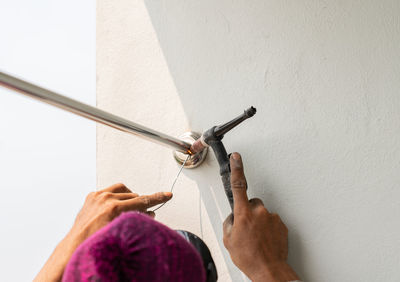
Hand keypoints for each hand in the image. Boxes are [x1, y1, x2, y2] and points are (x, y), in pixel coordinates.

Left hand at [34, 183, 171, 281]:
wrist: (76, 245)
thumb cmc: (96, 242)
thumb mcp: (122, 231)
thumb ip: (138, 220)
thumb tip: (149, 215)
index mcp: (113, 207)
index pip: (142, 200)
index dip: (157, 198)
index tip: (167, 195)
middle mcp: (105, 199)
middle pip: (134, 196)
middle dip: (140, 205)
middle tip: (142, 215)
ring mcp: (97, 196)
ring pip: (123, 190)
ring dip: (128, 198)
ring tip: (128, 209)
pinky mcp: (92, 196)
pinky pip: (110, 190)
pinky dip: (116, 196)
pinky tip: (116, 205)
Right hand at [223, 153, 298, 281]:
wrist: (269, 270)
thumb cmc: (249, 257)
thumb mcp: (229, 240)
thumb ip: (229, 223)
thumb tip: (233, 218)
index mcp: (243, 213)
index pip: (238, 185)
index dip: (237, 169)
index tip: (236, 158)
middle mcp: (259, 212)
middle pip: (252, 202)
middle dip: (248, 211)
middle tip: (246, 228)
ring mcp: (272, 218)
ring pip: (262, 213)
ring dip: (259, 221)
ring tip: (256, 238)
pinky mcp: (282, 224)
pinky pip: (272, 221)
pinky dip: (268, 228)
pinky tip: (265, 240)